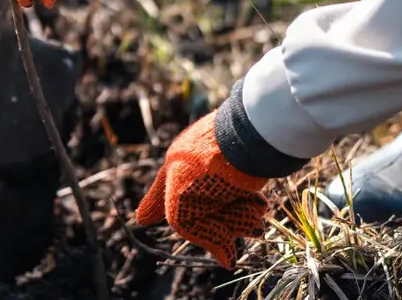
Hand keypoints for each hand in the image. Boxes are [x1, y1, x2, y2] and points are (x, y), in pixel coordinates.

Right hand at [135, 109, 269, 269]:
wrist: (244, 140)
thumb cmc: (204, 171)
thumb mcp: (181, 208)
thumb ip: (192, 232)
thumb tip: (228, 261)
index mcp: (174, 171)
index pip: (160, 198)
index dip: (152, 208)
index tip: (143, 219)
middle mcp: (197, 171)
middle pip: (204, 211)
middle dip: (222, 228)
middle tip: (239, 235)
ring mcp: (223, 168)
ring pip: (229, 208)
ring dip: (240, 221)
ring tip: (254, 223)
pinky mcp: (248, 167)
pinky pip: (247, 195)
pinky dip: (253, 207)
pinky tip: (258, 207)